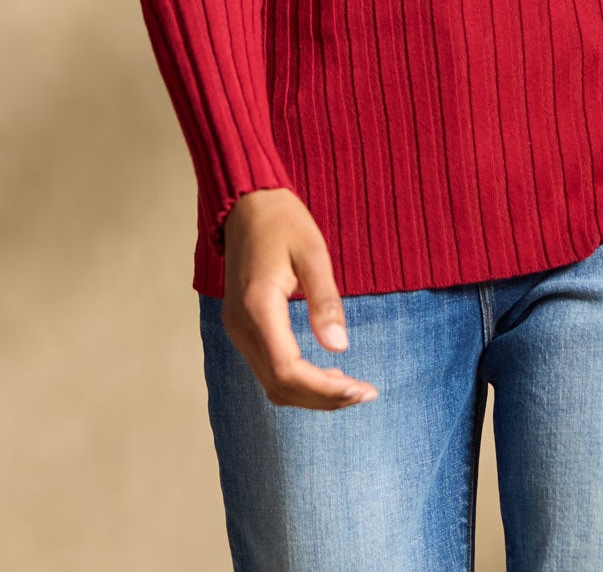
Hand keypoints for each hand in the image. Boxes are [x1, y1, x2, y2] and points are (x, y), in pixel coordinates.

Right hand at [219, 188, 379, 409]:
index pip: (288, 371)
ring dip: (312, 393)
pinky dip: (297, 380)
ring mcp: (237, 329)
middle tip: (365, 393)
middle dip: (324, 398)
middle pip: (280, 386)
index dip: (324, 390)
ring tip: (351, 387)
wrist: (246, 204)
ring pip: (272, 383)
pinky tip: (326, 371)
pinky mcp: (241, 327)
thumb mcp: (313, 253)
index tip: (362, 389)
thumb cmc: (283, 222)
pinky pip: (268, 368)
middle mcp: (240, 326)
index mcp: (257, 308)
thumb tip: (340, 348)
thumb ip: (325, 301)